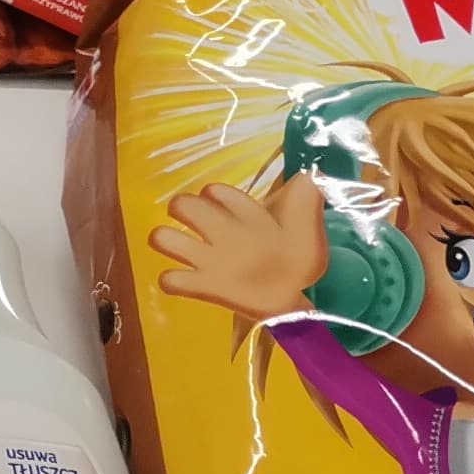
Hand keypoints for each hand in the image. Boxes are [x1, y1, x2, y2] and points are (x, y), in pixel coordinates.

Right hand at [151, 179, 330, 320]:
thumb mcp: (306, 228)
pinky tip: (188, 282)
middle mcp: (219, 231)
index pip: (215, 191)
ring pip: (165, 238)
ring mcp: (208, 259)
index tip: (223, 202)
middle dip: (182, 208)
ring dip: (167, 240)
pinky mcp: (203, 286)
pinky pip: (171, 280)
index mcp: (241, 213)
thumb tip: (309, 176)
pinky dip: (172, 280)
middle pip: (183, 206)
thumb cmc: (299, 258)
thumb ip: (305, 202)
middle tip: (200, 225)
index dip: (216, 194)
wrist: (297, 296)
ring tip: (185, 250)